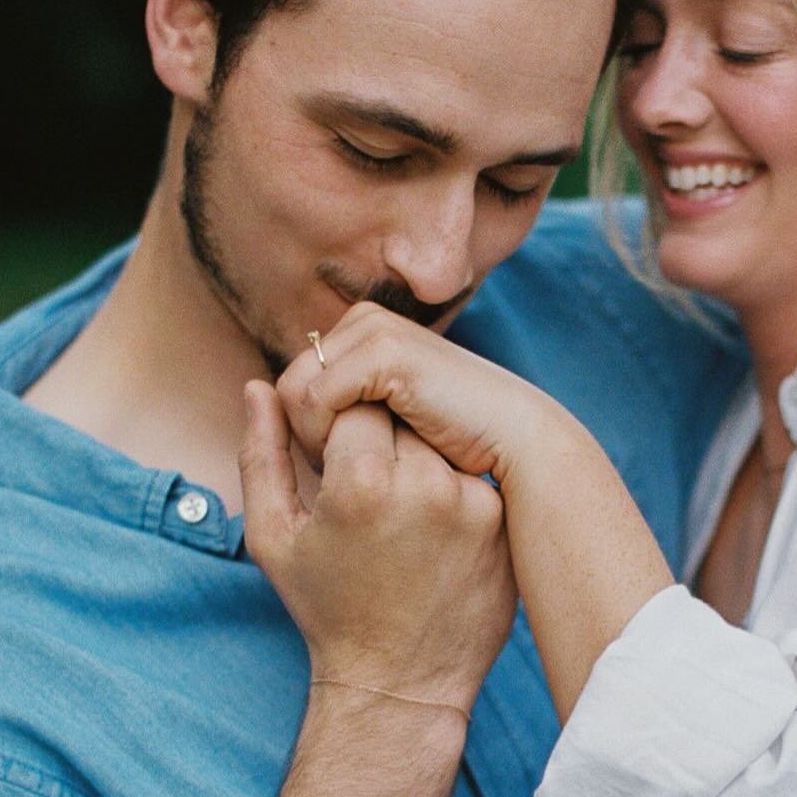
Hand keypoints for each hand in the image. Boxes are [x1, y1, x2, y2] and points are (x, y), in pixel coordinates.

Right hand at [240, 377, 515, 715]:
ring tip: (398, 517)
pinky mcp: (500, 523)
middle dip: (377, 440)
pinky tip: (430, 534)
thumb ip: (261, 454)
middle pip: (399, 414)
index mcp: (359, 482)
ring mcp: (471, 503)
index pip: (352, 402)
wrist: (400, 681)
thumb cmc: (327, 610)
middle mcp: (423, 485)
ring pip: (438, 441)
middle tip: (366, 491)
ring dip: (416, 461)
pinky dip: (450, 490)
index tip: (331, 464)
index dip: (336, 428)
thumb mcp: (274, 537)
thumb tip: (257, 386)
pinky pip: (470, 476)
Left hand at [275, 303, 562, 487]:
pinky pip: (315, 399)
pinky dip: (329, 439)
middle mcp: (365, 320)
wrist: (517, 441)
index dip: (311, 434)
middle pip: (287, 386)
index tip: (349, 469)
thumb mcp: (392, 422)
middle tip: (351, 476)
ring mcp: (374, 330)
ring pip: (293, 392)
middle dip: (309, 438)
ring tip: (360, 470)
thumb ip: (350, 410)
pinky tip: (371, 462)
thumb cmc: (460, 444)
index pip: (297, 384)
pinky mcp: (383, 352)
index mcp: (365, 331)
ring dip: (316, 441)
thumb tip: (279, 413)